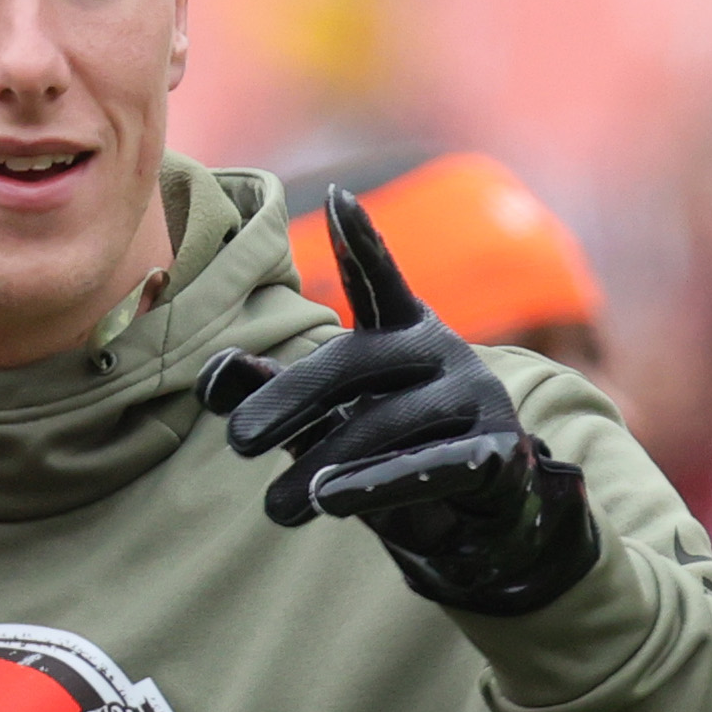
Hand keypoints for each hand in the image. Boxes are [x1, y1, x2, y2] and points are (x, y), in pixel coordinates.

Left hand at [196, 187, 602, 615]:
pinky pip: (431, 465)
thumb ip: (274, 391)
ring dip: (324, 463)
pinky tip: (332, 501)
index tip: (338, 197)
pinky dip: (377, 484)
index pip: (378, 281)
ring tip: (275, 506)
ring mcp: (475, 397)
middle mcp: (442, 351)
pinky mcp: (495, 451)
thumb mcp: (327, 418)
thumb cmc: (385, 447)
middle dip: (288, 402)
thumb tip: (216, 371)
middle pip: (353, 366)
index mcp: (402, 330)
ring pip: (385, 423)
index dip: (361, 243)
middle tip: (235, 444)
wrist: (473, 514)